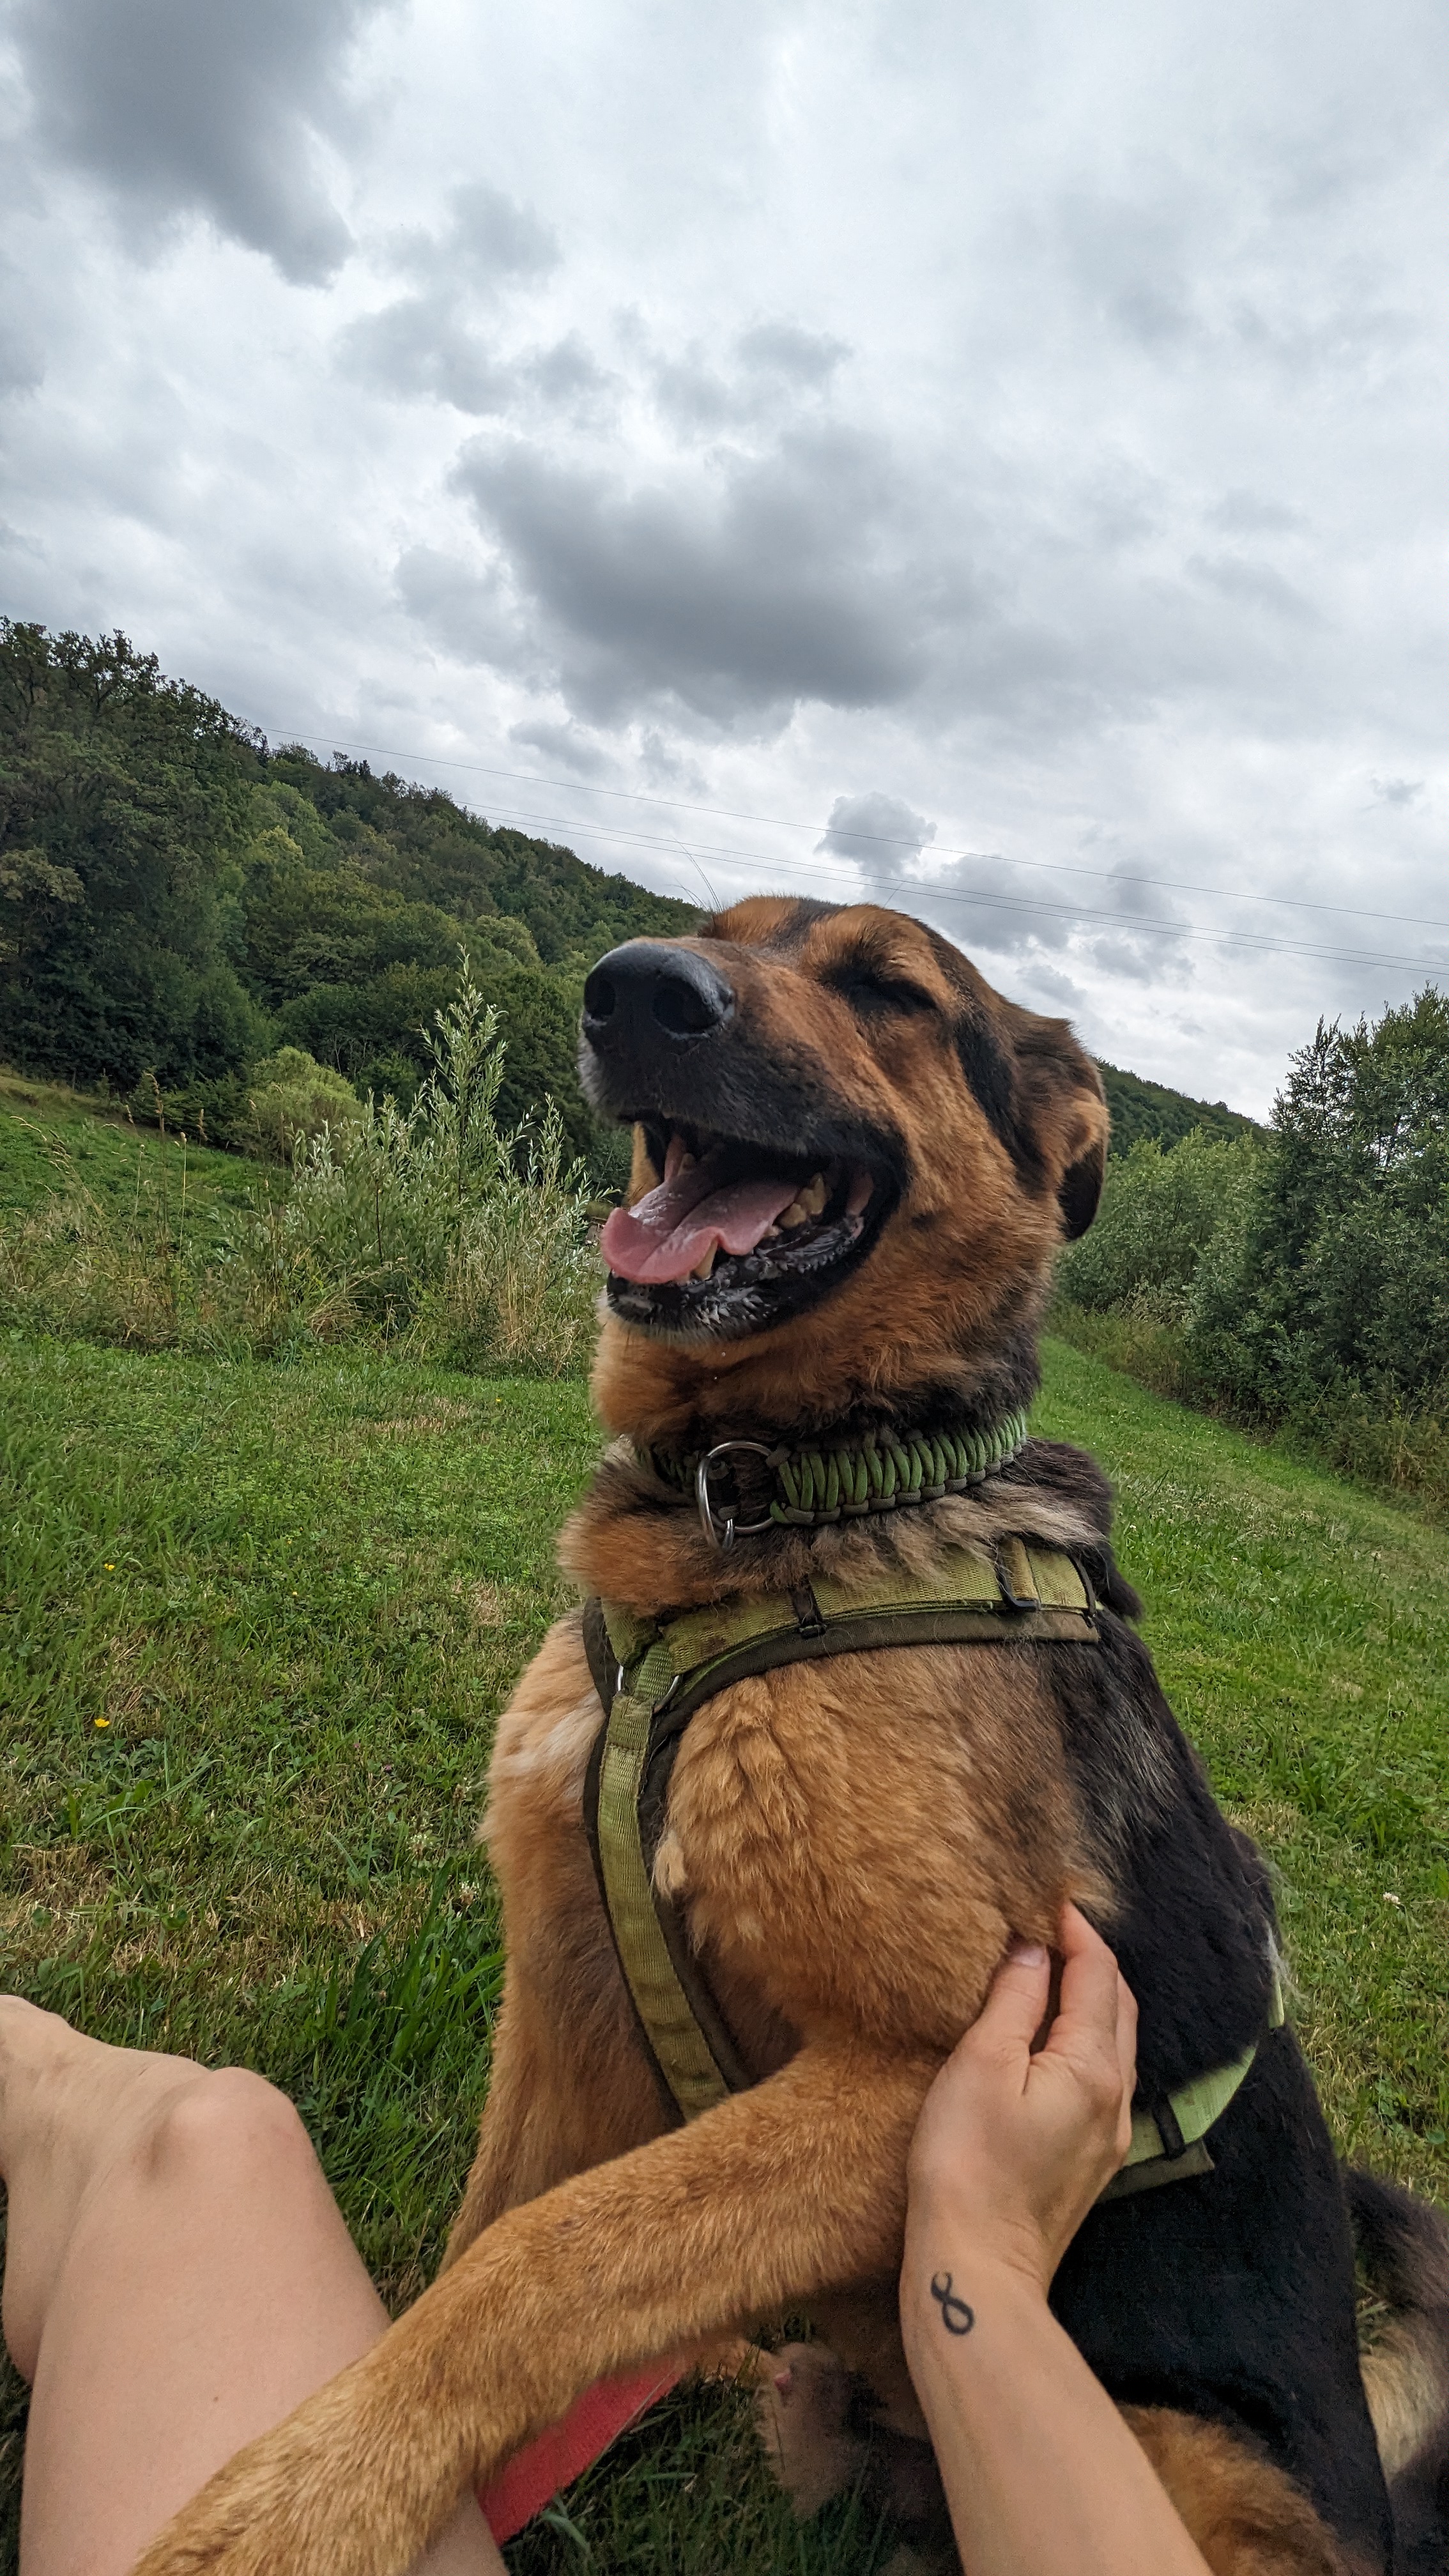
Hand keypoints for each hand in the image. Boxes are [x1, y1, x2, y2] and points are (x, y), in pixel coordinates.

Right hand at [905, 1904, 1136, 2299]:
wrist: (978, 2270)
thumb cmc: (967, 2164)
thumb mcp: (980, 2065)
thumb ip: (1013, 2001)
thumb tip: (1033, 1951)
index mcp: (1094, 2067)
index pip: (1098, 1975)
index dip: (1076, 1930)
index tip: (1049, 1898)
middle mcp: (1117, 2099)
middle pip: (1119, 2007)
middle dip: (1092, 1961)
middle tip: (1051, 1929)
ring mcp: (1109, 2137)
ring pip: (1115, 2046)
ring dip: (1092, 2002)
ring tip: (1051, 1975)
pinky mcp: (1090, 2163)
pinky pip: (1102, 2080)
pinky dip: (1086, 2043)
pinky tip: (1052, 2043)